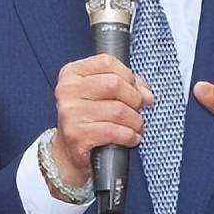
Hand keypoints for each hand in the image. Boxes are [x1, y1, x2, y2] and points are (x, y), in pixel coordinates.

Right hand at [52, 54, 153, 191]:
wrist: (69, 151)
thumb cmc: (89, 119)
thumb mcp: (102, 94)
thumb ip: (126, 85)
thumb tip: (146, 94)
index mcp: (72, 73)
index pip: (107, 62)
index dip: (128, 75)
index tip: (136, 89)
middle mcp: (67, 90)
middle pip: (114, 84)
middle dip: (134, 99)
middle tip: (138, 109)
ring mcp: (70, 112)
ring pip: (118, 110)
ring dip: (135, 121)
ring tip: (135, 126)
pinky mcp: (76, 135)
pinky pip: (114, 131)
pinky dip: (129, 136)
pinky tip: (130, 138)